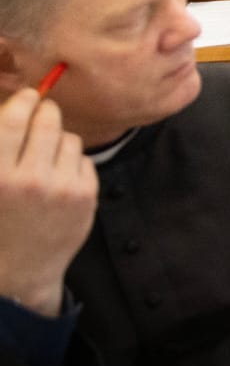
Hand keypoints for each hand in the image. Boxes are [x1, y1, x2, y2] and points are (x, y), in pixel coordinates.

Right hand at [0, 87, 97, 317]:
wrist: (21, 269)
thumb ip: (1, 147)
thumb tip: (15, 106)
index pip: (13, 120)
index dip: (22, 101)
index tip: (28, 95)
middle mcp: (30, 180)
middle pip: (47, 121)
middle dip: (45, 112)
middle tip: (43, 113)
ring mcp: (61, 188)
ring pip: (68, 138)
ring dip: (58, 140)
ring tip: (46, 157)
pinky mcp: (85, 195)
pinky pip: (83, 159)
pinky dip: (72, 163)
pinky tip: (59, 179)